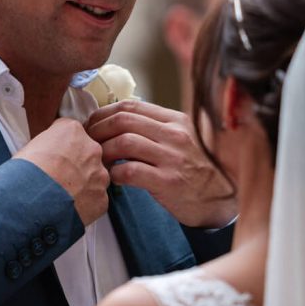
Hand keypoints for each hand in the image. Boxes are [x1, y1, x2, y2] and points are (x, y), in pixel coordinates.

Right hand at [14, 117, 109, 225]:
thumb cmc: (24, 175)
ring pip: (95, 177)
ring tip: (62, 196)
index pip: (71, 133)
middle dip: (76, 164)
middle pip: (87, 154)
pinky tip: (68, 208)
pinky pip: (95, 199)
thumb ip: (48, 145)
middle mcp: (91, 149)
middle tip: (59, 177)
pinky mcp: (101, 198)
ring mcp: (99, 174)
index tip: (54, 156)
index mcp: (73, 131)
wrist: (30, 204)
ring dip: (83, 184)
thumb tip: (47, 154)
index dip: (61, 147)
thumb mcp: (30, 146)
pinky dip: (85, 204)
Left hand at [86, 100, 237, 227]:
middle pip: (124, 120)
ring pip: (124, 142)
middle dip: (98, 130)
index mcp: (175, 120)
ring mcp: (173, 157)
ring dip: (103, 152)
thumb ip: (154, 128)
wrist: (218, 199)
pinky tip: (113, 178)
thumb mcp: (179, 140)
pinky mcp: (169, 181)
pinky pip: (131, 171)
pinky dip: (115, 174)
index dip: (104, 113)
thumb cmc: (193, 170)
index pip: (131, 105)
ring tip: (98, 161)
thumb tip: (117, 121)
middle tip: (86, 142)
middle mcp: (175, 134)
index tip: (92, 124)